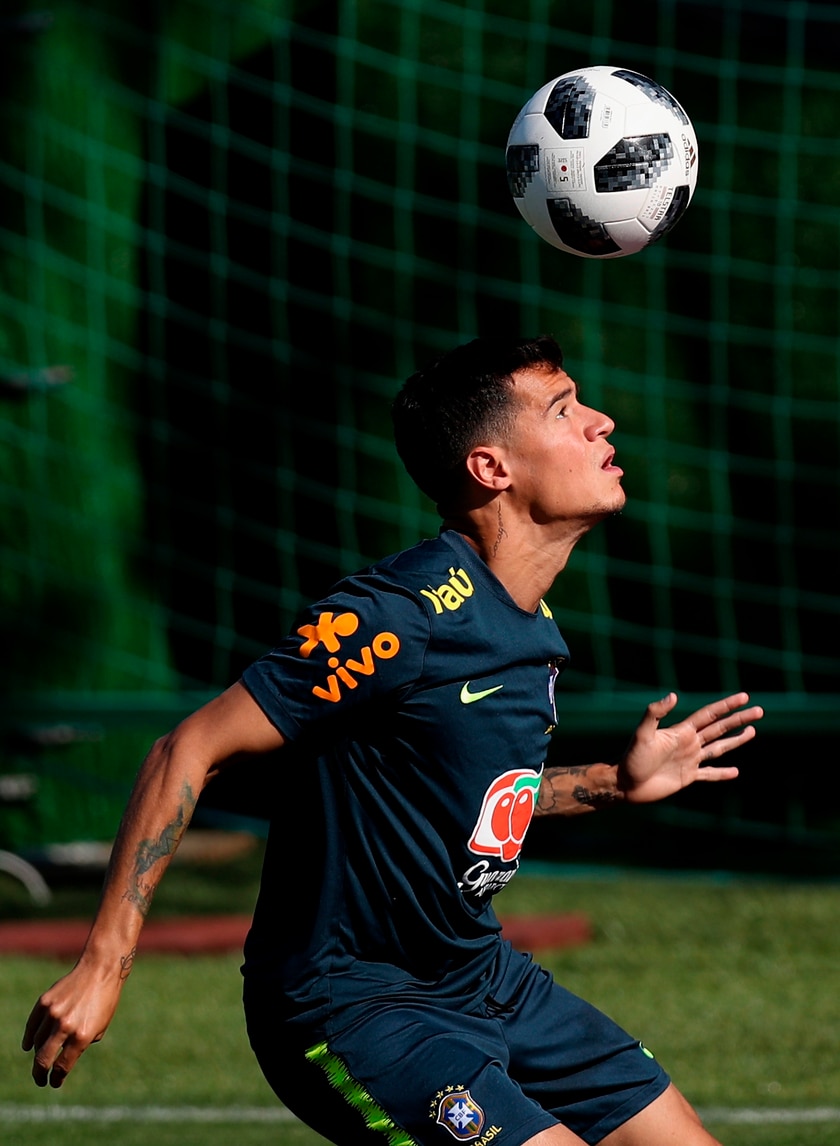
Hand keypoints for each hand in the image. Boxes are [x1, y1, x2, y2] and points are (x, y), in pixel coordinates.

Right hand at [22, 959, 125, 1087]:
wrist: (100, 970)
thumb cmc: (105, 1001)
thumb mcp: (99, 1028)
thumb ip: (80, 1045)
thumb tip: (62, 1058)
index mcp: (82, 1036)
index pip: (62, 1067)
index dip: (56, 1079)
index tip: (54, 1083)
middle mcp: (65, 1026)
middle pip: (43, 1060)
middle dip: (40, 1075)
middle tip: (40, 1080)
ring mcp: (53, 1013)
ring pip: (37, 1042)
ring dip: (38, 1053)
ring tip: (42, 1057)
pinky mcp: (45, 1002)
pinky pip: (32, 1025)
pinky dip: (29, 1037)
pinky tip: (29, 1046)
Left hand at [618, 691, 762, 803]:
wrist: (626, 784)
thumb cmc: (631, 758)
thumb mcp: (642, 734)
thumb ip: (654, 714)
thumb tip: (673, 695)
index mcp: (682, 731)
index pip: (710, 715)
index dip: (727, 705)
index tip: (744, 697)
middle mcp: (689, 743)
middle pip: (719, 728)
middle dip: (739, 719)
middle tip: (759, 710)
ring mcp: (690, 760)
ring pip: (718, 748)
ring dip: (736, 740)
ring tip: (752, 732)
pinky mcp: (687, 777)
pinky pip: (709, 774)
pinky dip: (722, 773)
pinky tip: (735, 772)